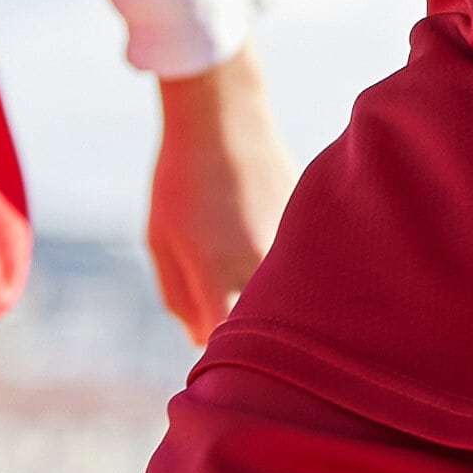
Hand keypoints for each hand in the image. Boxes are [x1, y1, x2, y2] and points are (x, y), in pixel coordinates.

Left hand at [147, 55, 292, 338]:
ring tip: (242, 264)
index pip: (223, 347)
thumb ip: (179, 298)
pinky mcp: (311, 232)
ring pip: (283, 301)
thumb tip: (202, 338)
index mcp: (217, 276)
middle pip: (258, 329)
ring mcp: (292, 250)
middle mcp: (261, 269)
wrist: (226, 116)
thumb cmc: (181, 179)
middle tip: (225, 309)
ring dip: (267, 299)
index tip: (210, 352)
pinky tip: (261, 236)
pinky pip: (298, 270)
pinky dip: (284, 269)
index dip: (215, 357)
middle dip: (242, 331)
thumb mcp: (161, 241)